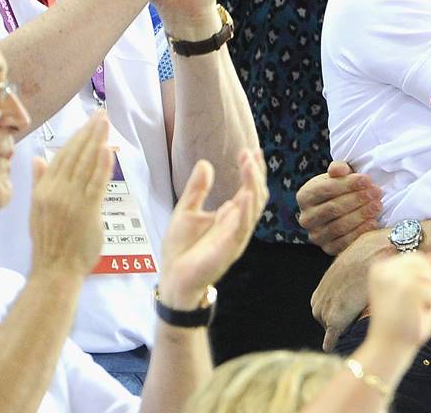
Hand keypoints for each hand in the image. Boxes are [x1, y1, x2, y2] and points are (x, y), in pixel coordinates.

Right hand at [29, 112, 113, 278]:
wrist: (54, 269)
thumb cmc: (49, 241)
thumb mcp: (37, 209)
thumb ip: (39, 182)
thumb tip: (37, 159)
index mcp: (43, 190)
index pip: (61, 156)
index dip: (75, 136)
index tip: (87, 121)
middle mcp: (55, 191)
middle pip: (74, 155)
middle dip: (88, 132)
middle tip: (101, 114)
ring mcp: (71, 200)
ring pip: (85, 165)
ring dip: (97, 142)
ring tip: (105, 123)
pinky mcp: (86, 210)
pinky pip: (96, 183)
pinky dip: (102, 165)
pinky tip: (108, 149)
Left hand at [157, 149, 266, 309]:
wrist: (173, 280)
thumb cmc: (180, 249)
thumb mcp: (185, 212)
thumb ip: (197, 190)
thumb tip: (205, 163)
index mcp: (230, 215)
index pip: (249, 188)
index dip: (252, 170)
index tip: (250, 150)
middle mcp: (238, 223)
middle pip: (256, 194)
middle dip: (256, 173)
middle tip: (250, 153)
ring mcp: (237, 235)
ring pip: (254, 206)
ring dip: (253, 184)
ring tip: (249, 164)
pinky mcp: (231, 247)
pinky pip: (244, 226)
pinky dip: (247, 209)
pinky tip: (246, 193)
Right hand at [297, 161, 384, 254]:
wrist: (341, 209)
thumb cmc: (341, 188)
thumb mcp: (339, 174)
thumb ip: (339, 168)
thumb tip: (340, 169)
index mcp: (305, 196)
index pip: (326, 189)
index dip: (348, 184)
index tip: (367, 180)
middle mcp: (306, 218)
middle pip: (333, 209)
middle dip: (358, 199)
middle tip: (376, 193)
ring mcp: (316, 235)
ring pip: (339, 226)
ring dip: (361, 215)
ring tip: (377, 205)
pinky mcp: (328, 248)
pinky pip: (344, 242)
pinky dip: (360, 232)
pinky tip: (373, 222)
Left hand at [313, 230, 393, 350]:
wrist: (379, 255)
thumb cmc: (371, 250)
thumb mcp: (355, 254)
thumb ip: (351, 265)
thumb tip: (359, 262)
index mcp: (325, 282)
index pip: (323, 301)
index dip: (334, 305)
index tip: (344, 307)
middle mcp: (321, 296)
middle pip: (323, 315)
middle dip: (333, 317)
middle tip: (350, 319)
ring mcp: (327, 308)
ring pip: (328, 325)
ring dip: (337, 327)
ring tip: (350, 329)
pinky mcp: (337, 319)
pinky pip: (331, 336)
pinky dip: (330, 342)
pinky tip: (329, 347)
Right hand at [365, 252, 430, 352]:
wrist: (387, 348)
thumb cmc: (400, 323)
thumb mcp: (410, 292)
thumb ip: (423, 273)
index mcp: (380, 267)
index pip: (417, 258)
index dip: (423, 278)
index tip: (407, 298)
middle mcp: (385, 267)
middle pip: (426, 263)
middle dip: (428, 284)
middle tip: (413, 306)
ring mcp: (396, 276)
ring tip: (413, 311)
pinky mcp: (408, 288)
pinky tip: (416, 315)